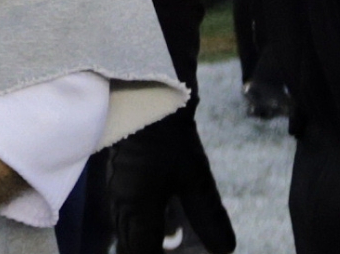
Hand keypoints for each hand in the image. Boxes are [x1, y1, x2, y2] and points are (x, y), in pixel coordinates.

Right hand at [109, 108, 235, 253]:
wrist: (145, 101)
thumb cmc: (171, 142)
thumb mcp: (196, 180)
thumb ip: (208, 217)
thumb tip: (224, 250)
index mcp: (137, 209)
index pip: (142, 253)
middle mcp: (120, 205)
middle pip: (129, 246)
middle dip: (150, 253)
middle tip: (177, 248)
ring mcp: (114, 191)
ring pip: (124, 230)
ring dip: (144, 241)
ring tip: (170, 239)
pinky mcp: (116, 180)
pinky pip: (122, 214)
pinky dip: (139, 225)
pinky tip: (159, 215)